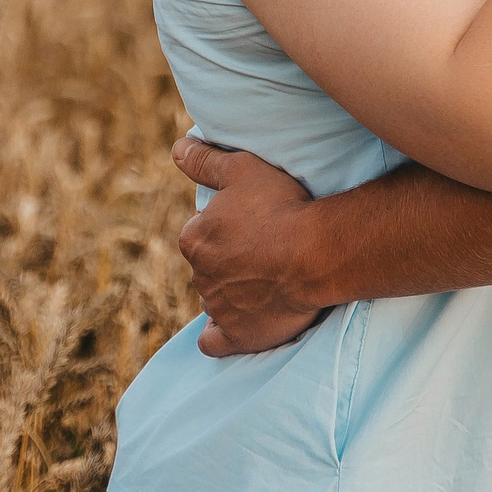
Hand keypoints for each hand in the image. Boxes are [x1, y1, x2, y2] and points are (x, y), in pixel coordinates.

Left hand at [172, 137, 328, 355]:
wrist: (314, 253)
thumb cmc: (280, 206)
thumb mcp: (241, 169)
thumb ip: (205, 160)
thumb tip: (177, 149)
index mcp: (194, 238)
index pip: (200, 234)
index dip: (225, 229)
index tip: (251, 225)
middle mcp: (199, 275)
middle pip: (209, 267)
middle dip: (227, 261)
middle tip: (262, 252)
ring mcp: (217, 307)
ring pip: (215, 299)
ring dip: (230, 292)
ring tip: (262, 283)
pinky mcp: (237, 335)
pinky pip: (214, 342)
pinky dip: (218, 336)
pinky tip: (228, 329)